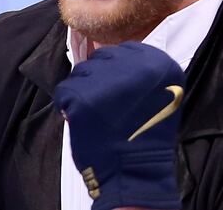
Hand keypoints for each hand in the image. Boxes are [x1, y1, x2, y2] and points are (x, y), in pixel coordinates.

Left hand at [53, 42, 184, 209]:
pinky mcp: (81, 96)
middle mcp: (132, 65)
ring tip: (97, 115)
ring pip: (80, 72)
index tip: (118, 91)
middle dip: (98, 79)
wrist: (134, 172)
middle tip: (106, 106)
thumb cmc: (144, 135)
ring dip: (83, 91)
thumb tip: (112, 56)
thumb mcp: (159, 92)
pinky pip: (64, 91)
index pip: (123, 50)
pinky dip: (68, 106)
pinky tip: (84, 121)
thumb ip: (140, 70)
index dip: (116, 71)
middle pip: (100, 58)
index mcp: (156, 62)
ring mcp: (105, 79)